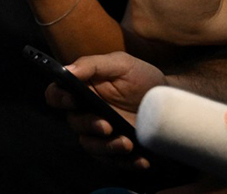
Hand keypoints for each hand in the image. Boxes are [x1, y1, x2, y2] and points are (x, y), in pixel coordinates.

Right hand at [45, 51, 164, 168]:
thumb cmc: (141, 77)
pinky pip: (113, 161)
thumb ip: (92, 65)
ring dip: (106, 147)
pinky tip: (141, 159)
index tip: (73, 100)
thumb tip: (66, 69)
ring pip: (90, 145)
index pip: (56, 94)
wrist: (170, 99)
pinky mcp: (117, 150)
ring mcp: (101, 133)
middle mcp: (86, 112)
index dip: (59, 98)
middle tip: (107, 126)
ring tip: (127, 144)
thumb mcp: (120, 64)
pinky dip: (126, 162)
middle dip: (88, 125)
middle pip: (74, 122)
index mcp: (81, 89)